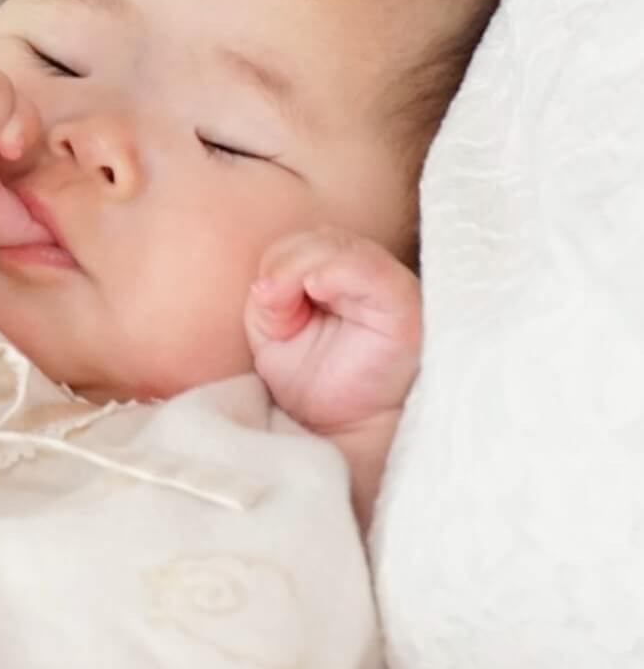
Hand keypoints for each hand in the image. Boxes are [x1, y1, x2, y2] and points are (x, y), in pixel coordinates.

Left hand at [244, 227, 422, 437]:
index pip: (303, 241)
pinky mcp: (405, 308)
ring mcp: (389, 287)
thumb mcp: (272, 333)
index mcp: (334, 276)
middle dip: (285, 264)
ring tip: (288, 309)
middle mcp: (366, 275)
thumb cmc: (313, 382)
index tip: (263, 301)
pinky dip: (337, 271)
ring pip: (343, 246)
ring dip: (301, 268)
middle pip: (321, 237)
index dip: (275, 261)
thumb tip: (269, 284)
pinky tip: (318, 289)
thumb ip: (268, 299)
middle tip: (271, 304)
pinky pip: (372, 270)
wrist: (343, 432)